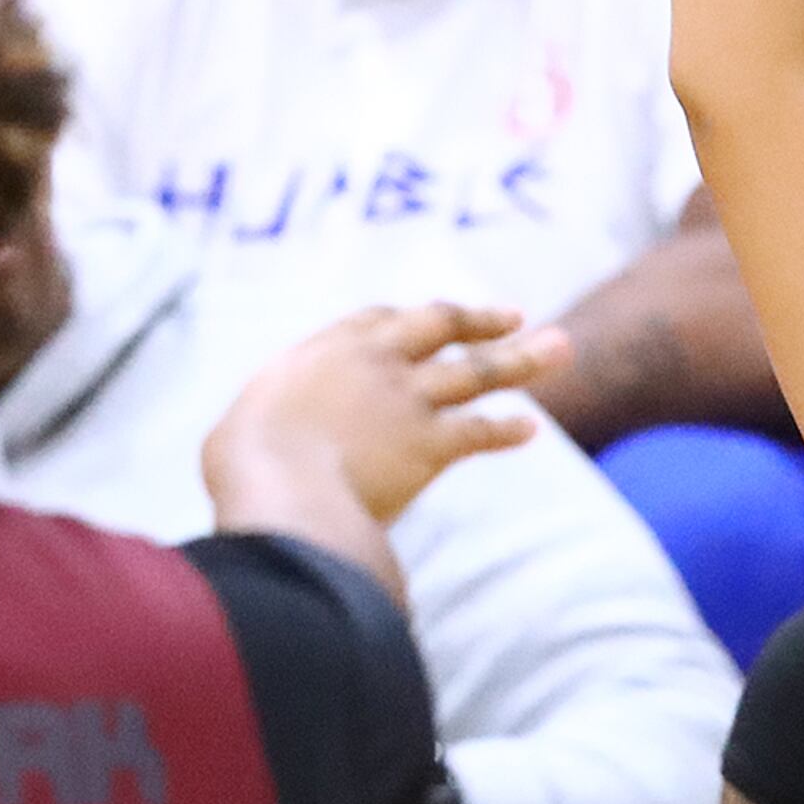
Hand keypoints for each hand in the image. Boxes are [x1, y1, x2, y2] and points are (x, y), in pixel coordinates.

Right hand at [202, 301, 570, 534]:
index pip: (377, 320)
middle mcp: (375, 363)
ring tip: (560, 347)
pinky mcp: (429, 445)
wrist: (279, 488)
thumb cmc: (245, 467)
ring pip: (477, 369)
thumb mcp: (243, 433)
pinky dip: (506, 429)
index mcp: (325, 351)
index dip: (409, 319)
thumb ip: (267, 429)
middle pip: (440, 324)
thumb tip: (258, 451)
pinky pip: (478, 431)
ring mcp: (407, 400)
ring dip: (522, 359)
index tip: (431, 318)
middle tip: (516, 315)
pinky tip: (529, 428)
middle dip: (480, 319)